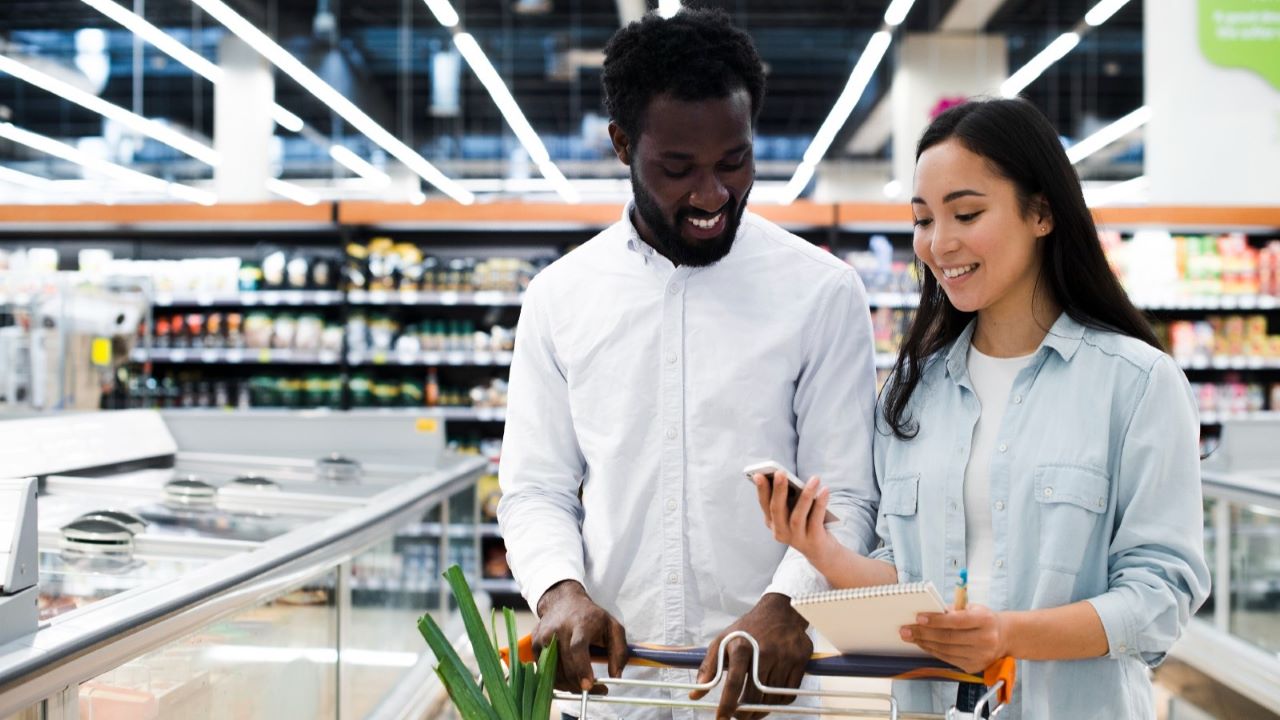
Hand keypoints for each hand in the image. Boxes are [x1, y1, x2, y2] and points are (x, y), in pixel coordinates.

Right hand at [533, 580, 627, 693]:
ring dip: (567, 684)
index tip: (588, 685)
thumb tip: (616, 676)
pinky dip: (556, 680)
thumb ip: (619, 651)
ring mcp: (543, 637)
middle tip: (592, 690)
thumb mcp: (613, 627)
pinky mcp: (534, 644)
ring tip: (581, 683)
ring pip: (552, 671)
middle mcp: (558, 630)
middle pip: (565, 664)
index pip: (577, 648)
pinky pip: (543, 670)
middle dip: (577, 683)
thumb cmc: (591, 617)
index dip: (581, 669)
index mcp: (580, 624)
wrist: (563, 601)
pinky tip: (568, 677)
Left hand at [690, 593, 811, 718]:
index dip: (727, 704)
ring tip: (752, 711)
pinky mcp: (800, 661)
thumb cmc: (748, 628)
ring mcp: (785, 657)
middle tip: (738, 717)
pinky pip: (789, 693)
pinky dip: (778, 703)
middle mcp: (764, 652)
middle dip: (744, 713)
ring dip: (761, 710)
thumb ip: (709, 667)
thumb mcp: (723, 640)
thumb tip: (696, 693)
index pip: (734, 683)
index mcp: (742, 646)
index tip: (721, 718)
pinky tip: (768, 700)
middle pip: (754, 695)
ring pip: (772, 697)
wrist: (780, 611)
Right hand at [754, 473, 839, 567]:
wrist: (822, 551)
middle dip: (778, 490)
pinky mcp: (812, 541)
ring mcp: (796, 539)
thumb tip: (790, 479)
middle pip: (777, 509)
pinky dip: (820, 504)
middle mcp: (780, 532)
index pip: (764, 504)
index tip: (759, 475)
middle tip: (781, 472)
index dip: (761, 490)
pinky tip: (824, 490)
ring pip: (797, 516)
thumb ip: (790, 499)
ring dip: (805, 496)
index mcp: (773, 522)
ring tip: (814, 479)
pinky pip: (816, 520)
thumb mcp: (795, 511)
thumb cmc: (806, 523)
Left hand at [900, 605, 1009, 672]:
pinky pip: (948, 659)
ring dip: (925, 643)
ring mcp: (981, 655)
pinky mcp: (974, 666)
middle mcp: (985, 639)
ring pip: (946, 650)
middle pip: (948, 638)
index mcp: (985, 620)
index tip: (919, 618)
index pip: (957, 621)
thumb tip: (926, 613)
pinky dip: (933, 651)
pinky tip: (924, 644)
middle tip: (906, 629)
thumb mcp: (972, 608)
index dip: (936, 620)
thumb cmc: (984, 620)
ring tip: (911, 636)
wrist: (1003, 637)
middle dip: (923, 633)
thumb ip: (952, 610)